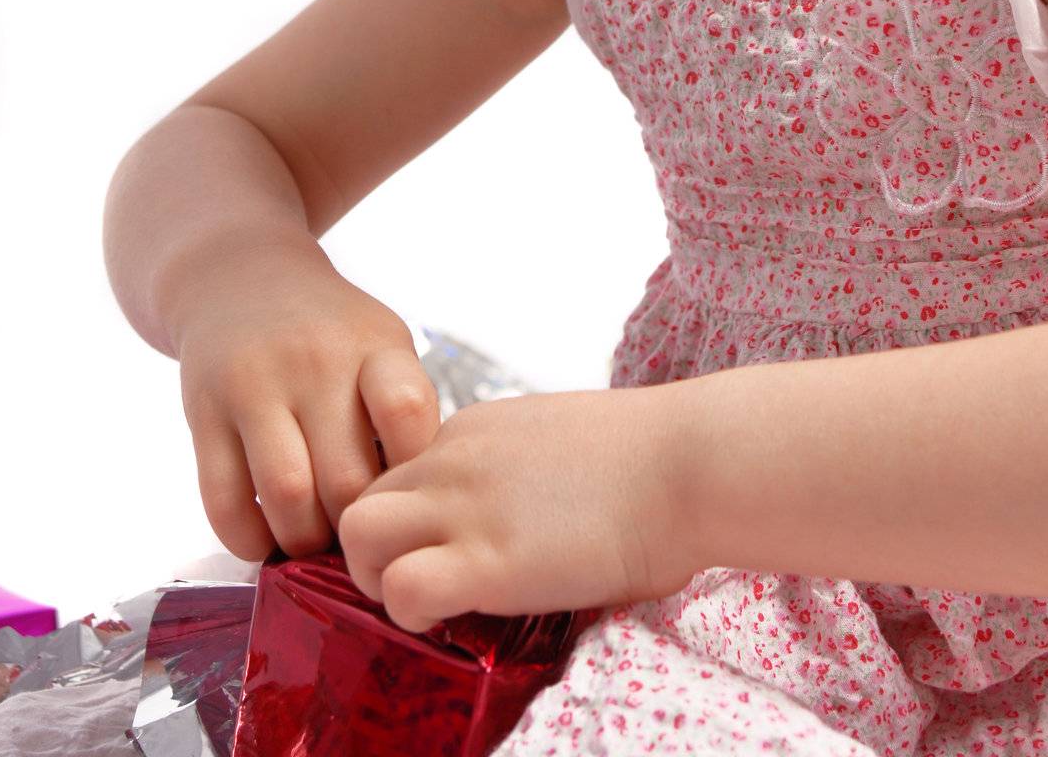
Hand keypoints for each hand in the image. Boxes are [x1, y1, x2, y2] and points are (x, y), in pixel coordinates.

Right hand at [175, 239, 441, 561]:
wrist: (242, 276)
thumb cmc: (332, 333)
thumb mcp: (382, 345)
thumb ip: (404, 413)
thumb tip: (416, 510)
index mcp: (374, 345)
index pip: (406, 412)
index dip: (411, 473)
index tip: (405, 496)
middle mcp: (315, 360)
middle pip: (347, 478)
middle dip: (355, 529)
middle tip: (355, 538)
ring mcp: (254, 383)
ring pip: (287, 496)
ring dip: (303, 540)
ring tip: (312, 539)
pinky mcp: (204, 411)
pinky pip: (224, 501)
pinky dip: (248, 539)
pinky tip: (264, 535)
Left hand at [337, 384, 700, 634]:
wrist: (689, 462)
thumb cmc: (651, 459)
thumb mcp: (559, 441)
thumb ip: (517, 467)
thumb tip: (517, 507)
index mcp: (473, 431)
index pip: (394, 472)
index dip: (405, 520)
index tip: (438, 548)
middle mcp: (455, 458)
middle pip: (359, 496)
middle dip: (371, 550)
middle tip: (418, 580)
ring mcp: (467, 505)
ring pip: (357, 534)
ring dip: (377, 577)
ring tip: (428, 602)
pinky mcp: (489, 559)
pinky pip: (402, 588)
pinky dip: (410, 611)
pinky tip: (454, 618)